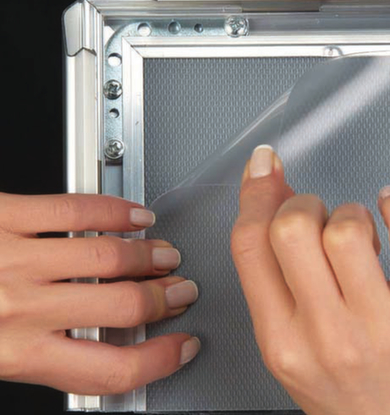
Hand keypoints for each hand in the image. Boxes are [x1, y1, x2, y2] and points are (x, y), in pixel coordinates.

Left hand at [0, 193, 199, 393]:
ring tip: (167, 255)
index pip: (110, 369)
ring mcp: (16, 256)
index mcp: (12, 352)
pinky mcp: (6, 214)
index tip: (180, 346)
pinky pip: (75, 210)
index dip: (158, 360)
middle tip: (182, 291)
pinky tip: (135, 215)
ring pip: (108, 257)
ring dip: (150, 256)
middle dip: (166, 299)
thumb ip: (36, 359)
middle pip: (122, 307)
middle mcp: (19, 307)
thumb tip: (90, 355)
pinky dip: (115, 211)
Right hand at [231, 145, 389, 414]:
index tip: (264, 167)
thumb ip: (276, 276)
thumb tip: (272, 200)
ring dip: (351, 212)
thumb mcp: (291, 344)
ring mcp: (379, 326)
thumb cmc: (347, 393)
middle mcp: (324, 333)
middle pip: (292, 228)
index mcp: (281, 339)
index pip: (250, 245)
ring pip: (347, 229)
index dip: (254, 193)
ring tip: (360, 235)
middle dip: (302, 202)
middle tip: (318, 216)